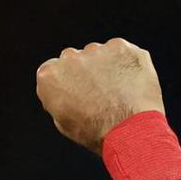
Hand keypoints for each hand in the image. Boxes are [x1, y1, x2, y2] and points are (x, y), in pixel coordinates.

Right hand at [35, 38, 164, 152]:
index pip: (55, 71)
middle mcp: (69, 57)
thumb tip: (66, 92)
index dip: (69, 84)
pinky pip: (122, 53)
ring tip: (119, 93)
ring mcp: (95, 50)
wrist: (128, 130)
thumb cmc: (96, 132)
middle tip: (101, 94)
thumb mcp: (64, 123)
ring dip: (106, 67)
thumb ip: (58, 98)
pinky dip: (127, 64)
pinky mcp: (119, 47)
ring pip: (99, 54)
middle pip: (76, 59)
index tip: (79, 95)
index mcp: (49, 76)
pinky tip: (131, 84)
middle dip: (86, 73)